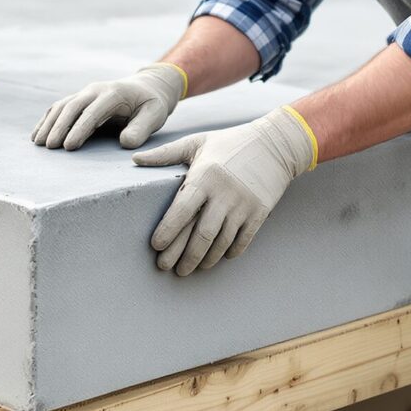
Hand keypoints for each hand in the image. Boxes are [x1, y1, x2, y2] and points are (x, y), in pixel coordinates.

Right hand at [32, 63, 186, 149]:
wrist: (146, 87)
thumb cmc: (151, 104)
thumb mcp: (154, 115)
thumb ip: (141, 129)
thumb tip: (125, 143)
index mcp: (114, 93)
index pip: (93, 112)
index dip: (80, 129)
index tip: (69, 146)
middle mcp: (95, 90)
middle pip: (72, 107)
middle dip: (59, 127)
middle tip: (50, 147)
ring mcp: (85, 93)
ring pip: (62, 106)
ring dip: (49, 123)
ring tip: (38, 143)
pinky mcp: (79, 98)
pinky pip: (59, 107)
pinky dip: (47, 120)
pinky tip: (37, 134)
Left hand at [133, 107, 316, 275]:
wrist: (275, 144)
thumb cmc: (229, 143)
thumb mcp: (197, 142)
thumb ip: (165, 154)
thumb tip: (134, 160)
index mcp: (205, 176)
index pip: (182, 209)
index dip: (168, 231)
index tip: (156, 246)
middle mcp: (224, 193)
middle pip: (202, 234)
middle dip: (183, 255)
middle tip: (166, 268)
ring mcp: (244, 205)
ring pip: (221, 242)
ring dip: (204, 259)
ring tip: (190, 268)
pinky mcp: (260, 212)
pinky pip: (243, 240)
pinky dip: (229, 252)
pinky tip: (217, 258)